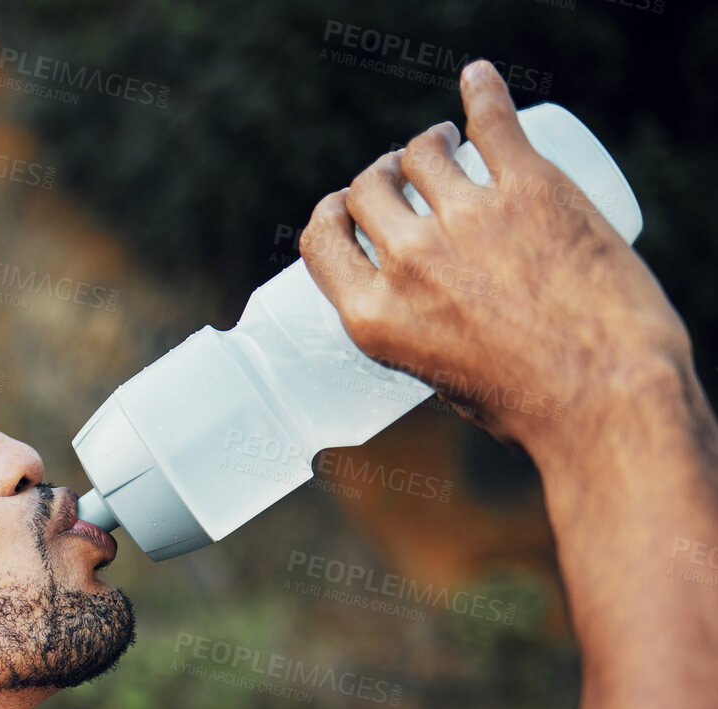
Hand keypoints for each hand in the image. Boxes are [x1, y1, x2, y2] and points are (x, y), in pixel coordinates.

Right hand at [299, 58, 693, 452]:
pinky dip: (482, 92)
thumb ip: (422, 342)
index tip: (346, 206)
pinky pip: (493, 121)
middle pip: (369, 189)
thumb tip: (432, 317)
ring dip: (429, 142)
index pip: (323, 241)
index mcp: (374, 317)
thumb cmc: (530, 407)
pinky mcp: (528, 189)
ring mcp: (467, 220)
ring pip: (424, 152)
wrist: (606, 395)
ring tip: (450, 142)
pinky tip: (478, 80)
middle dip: (381, 175)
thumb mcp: (441, 384)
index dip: (331, 214)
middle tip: (406, 174)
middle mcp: (408, 263)